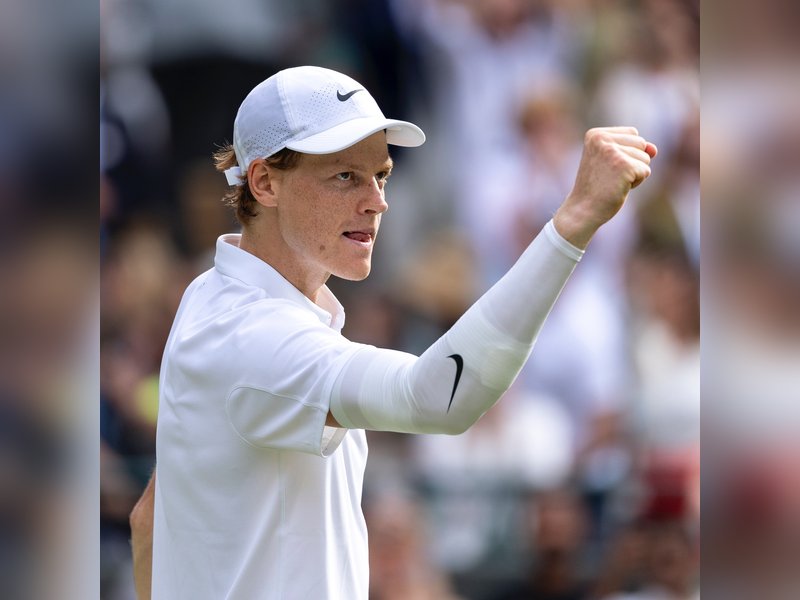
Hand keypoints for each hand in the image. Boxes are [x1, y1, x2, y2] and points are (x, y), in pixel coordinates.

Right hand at [554, 127, 656, 248]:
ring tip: (613, 181)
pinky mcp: (624, 166)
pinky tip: (618, 187)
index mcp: (595, 134)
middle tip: (609, 175)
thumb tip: (654, 149)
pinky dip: (636, 182)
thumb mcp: (613, 162)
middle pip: (641, 143)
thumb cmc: (597, 187)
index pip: (632, 133)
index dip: (626, 152)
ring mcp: (613, 152)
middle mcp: (602, 139)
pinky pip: (646, 171)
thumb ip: (635, 149)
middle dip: (632, 161)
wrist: (583, 210)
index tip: (605, 166)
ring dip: (634, 173)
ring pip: (645, 158)